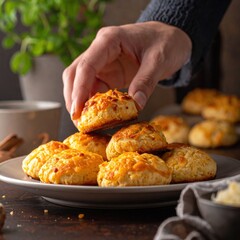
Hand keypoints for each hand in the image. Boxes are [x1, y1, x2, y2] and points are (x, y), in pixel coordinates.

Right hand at [62, 21, 191, 119]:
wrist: (170, 39)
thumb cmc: (165, 42)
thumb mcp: (159, 60)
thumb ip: (146, 81)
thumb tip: (136, 106)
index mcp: (109, 40)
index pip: (86, 65)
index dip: (79, 89)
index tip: (77, 111)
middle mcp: (100, 50)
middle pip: (76, 73)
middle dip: (74, 97)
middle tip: (78, 120)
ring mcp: (103, 63)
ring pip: (81, 82)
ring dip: (80, 101)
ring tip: (84, 122)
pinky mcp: (109, 74)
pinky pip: (95, 89)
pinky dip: (93, 102)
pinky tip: (96, 115)